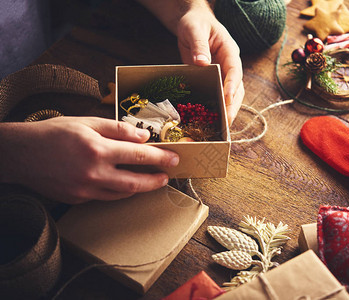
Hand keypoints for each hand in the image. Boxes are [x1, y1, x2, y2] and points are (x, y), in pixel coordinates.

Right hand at [0, 117, 178, 203]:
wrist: (20, 154)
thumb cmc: (53, 133)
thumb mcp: (86, 122)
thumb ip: (117, 129)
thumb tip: (142, 136)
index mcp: (97, 149)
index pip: (138, 155)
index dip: (160, 157)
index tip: (174, 158)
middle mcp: (93, 173)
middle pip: (135, 182)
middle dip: (156, 180)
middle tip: (167, 176)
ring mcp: (85, 190)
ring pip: (122, 194)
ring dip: (140, 188)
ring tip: (150, 180)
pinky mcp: (78, 199)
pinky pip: (106, 197)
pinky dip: (119, 191)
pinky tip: (124, 183)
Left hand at [176, 6, 244, 123]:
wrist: (191, 24)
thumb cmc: (194, 23)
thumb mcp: (194, 29)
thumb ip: (198, 44)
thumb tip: (202, 62)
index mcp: (229, 51)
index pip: (234, 70)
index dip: (232, 85)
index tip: (227, 98)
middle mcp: (230, 64)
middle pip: (237, 87)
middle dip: (233, 105)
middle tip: (227, 120)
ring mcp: (222, 74)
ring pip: (230, 95)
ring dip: (228, 110)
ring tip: (222, 126)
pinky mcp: (213, 80)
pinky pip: (217, 95)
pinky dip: (216, 107)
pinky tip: (211, 120)